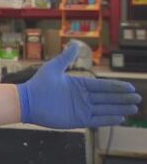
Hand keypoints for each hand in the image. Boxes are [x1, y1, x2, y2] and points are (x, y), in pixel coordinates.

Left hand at [17, 42, 141, 128]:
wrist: (27, 101)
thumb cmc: (39, 84)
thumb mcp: (54, 68)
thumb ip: (66, 57)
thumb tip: (76, 43)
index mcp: (79, 85)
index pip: (102, 86)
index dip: (116, 87)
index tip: (130, 87)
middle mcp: (82, 97)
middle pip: (107, 98)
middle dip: (122, 98)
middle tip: (137, 98)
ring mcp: (80, 109)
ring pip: (105, 109)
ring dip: (119, 108)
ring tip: (134, 108)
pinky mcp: (77, 120)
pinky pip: (96, 119)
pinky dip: (108, 119)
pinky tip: (120, 118)